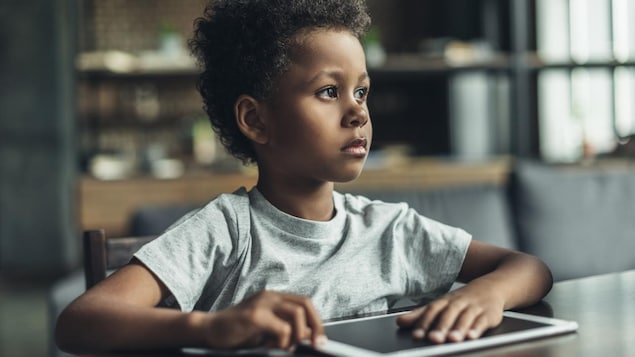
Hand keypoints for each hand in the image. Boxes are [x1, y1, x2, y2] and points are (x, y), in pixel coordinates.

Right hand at [203, 290, 326, 349]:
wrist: (209, 330)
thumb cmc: (237, 331)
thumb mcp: (266, 329)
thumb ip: (286, 329)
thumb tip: (309, 336)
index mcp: (274, 298)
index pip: (305, 302)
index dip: (317, 320)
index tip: (320, 339)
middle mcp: (270, 296)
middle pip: (305, 304)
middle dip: (316, 325)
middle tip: (316, 344)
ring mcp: (262, 304)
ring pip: (297, 313)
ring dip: (300, 333)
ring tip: (290, 346)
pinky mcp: (255, 316)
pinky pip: (282, 327)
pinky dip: (285, 340)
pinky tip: (276, 347)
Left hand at [396, 283, 503, 343]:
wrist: (492, 286)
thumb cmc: (462, 300)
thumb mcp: (442, 304)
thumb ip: (421, 314)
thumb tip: (399, 322)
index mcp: (445, 301)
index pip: (432, 310)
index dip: (423, 322)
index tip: (416, 335)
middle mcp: (458, 303)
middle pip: (448, 314)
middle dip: (441, 327)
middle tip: (433, 339)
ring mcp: (474, 307)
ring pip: (465, 317)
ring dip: (459, 329)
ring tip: (452, 340)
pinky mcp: (489, 314)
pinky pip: (482, 321)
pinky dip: (477, 329)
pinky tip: (472, 337)